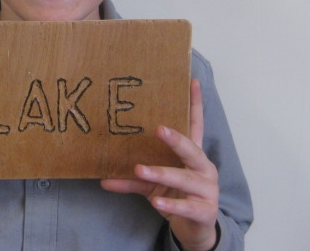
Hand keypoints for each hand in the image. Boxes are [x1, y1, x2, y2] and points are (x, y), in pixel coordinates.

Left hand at [101, 79, 218, 250]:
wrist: (195, 228)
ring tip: (140, 170)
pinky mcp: (204, 211)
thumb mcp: (153, 185)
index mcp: (194, 156)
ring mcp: (207, 190)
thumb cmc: (175, 196)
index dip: (195, 104)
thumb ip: (131, 179)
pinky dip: (170, 205)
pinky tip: (157, 203)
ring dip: (161, 173)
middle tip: (159, 129)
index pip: (196, 126)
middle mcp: (204, 169)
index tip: (192, 81)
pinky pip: (186, 206)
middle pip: (192, 150)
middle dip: (176, 139)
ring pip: (184, 178)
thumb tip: (102, 177)